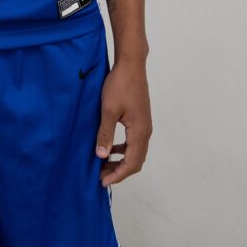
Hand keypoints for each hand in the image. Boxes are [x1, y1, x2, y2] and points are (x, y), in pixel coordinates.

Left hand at [95, 58, 150, 184]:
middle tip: (101, 176)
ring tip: (104, 164)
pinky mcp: (140, 119)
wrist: (131, 65)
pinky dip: (123, 149)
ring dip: (121, 160)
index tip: (103, 182)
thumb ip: (106, 134)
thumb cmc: (120, 85)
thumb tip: (101, 156)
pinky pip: (134, 141)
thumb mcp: (108, 110)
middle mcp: (146, 131)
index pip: (132, 163)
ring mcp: (144, 125)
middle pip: (136, 161)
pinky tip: (111, 147)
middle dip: (119, 171)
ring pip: (135, 151)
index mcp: (139, 131)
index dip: (118, 175)